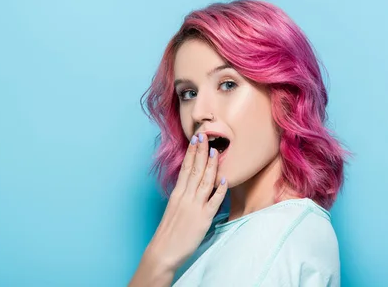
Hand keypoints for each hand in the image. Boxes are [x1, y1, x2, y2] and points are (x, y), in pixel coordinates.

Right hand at [145, 132, 228, 272]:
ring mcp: (195, 206)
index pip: (186, 168)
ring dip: (211, 165)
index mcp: (177, 194)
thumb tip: (190, 188)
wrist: (163, 251)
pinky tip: (223, 178)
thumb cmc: (168, 232)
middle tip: (206, 136)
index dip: (192, 153)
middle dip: (201, 152)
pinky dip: (219, 189)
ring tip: (216, 151)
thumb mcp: (173, 209)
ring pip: (204, 181)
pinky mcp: (203, 218)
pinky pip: (213, 201)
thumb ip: (182, 197)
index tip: (195, 140)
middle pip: (195, 169)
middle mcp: (185, 196)